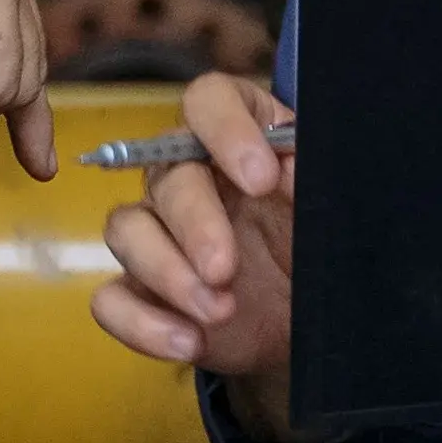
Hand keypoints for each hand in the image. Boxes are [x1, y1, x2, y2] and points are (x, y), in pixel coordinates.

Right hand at [87, 69, 299, 434]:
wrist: (306, 319)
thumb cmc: (315, 245)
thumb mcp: (329, 211)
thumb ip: (313, 182)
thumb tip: (289, 170)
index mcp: (236, 136)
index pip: (209, 100)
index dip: (227, 129)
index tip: (261, 177)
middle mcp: (188, 173)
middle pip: (168, 174)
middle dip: (195, 223)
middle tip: (225, 267)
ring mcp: (158, 232)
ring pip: (126, 229)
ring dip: (168, 274)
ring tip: (219, 310)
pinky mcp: (142, 289)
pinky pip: (111, 298)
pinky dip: (142, 324)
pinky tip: (189, 341)